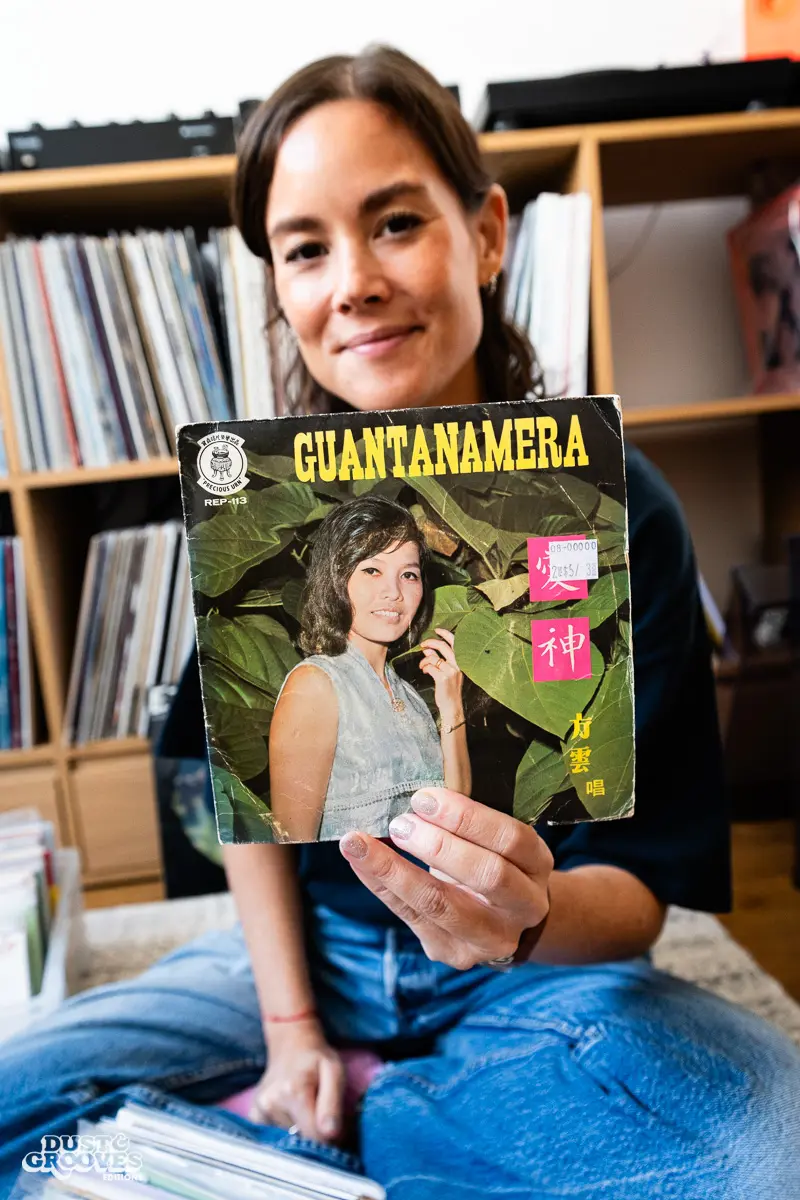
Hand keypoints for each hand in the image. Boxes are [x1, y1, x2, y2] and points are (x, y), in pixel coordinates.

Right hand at [249, 1023, 344, 1142]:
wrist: (291, 1044)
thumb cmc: (316, 1058)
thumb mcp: (334, 1071)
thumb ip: (332, 1104)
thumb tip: (330, 1135)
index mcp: (293, 1092)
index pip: (314, 1136)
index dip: (329, 1137)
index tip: (335, 1126)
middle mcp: (271, 1103)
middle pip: (300, 1139)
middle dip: (314, 1134)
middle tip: (320, 1113)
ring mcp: (259, 1109)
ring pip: (288, 1139)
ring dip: (300, 1131)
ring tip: (305, 1107)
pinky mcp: (254, 1114)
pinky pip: (274, 1136)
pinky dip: (285, 1130)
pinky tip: (290, 1112)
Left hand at [340, 787, 551, 969]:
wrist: (506, 922)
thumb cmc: (494, 862)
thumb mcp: (496, 841)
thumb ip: (469, 823)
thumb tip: (416, 796)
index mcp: (538, 865)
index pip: (511, 839)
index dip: (467, 818)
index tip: (424, 798)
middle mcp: (524, 906)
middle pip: (486, 875)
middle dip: (438, 845)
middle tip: (400, 822)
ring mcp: (490, 938)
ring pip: (441, 904)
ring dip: (396, 870)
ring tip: (360, 843)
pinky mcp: (454, 953)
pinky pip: (410, 916)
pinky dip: (381, 884)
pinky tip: (359, 860)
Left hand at [419, 627, 462, 717]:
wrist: (452, 705)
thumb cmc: (449, 688)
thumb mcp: (447, 671)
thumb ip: (439, 659)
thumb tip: (428, 648)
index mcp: (461, 662)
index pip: (455, 643)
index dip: (446, 634)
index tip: (437, 630)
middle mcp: (458, 665)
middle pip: (442, 646)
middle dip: (430, 642)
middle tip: (422, 644)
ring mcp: (451, 671)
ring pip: (433, 657)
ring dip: (424, 660)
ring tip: (422, 665)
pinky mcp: (443, 678)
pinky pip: (430, 666)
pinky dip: (424, 667)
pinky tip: (425, 671)